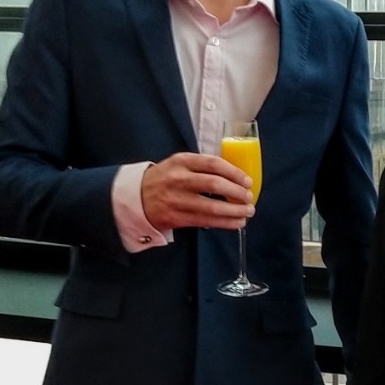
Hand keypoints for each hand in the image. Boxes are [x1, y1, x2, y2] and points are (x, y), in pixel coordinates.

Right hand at [141, 153, 255, 230]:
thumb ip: (201, 167)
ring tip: (247, 212)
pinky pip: (206, 222)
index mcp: (181, 161)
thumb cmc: (163, 180)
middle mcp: (179, 179)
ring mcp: (177, 200)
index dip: (234, 172)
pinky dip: (225, 223)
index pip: (213, 164)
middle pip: (214, 185)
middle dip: (237, 192)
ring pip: (212, 207)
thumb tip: (234, 177)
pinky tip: (237, 222)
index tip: (247, 180)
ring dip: (234, 211)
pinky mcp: (177, 218)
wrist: (135, 198)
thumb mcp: (178, 164)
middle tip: (249, 197)